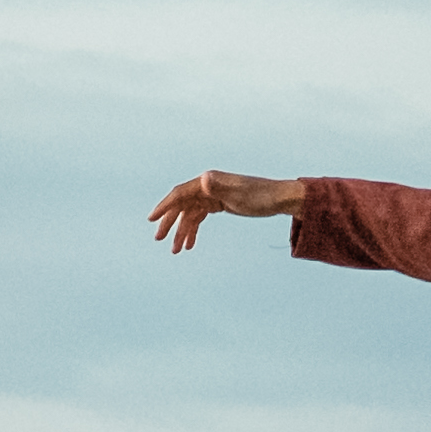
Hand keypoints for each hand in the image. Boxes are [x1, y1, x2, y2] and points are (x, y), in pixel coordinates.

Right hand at [145, 171, 302, 252]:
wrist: (279, 199)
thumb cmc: (261, 196)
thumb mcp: (240, 193)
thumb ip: (220, 187)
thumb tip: (204, 180)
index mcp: (208, 181)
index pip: (180, 194)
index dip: (164, 206)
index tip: (151, 220)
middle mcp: (207, 186)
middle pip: (181, 205)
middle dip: (170, 223)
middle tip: (159, 239)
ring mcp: (212, 195)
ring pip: (190, 214)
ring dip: (182, 231)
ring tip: (176, 251)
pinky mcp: (219, 204)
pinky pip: (200, 217)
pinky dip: (194, 230)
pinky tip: (190, 244)